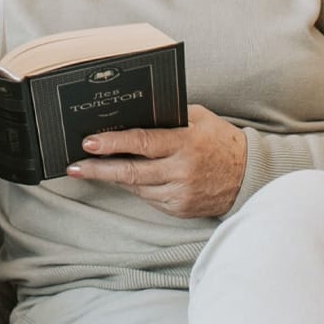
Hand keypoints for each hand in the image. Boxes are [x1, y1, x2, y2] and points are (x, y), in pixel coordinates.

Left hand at [67, 104, 247, 218]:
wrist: (248, 175)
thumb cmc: (219, 140)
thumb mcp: (198, 118)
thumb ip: (167, 117)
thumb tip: (130, 115)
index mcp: (185, 143)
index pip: (142, 142)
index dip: (112, 143)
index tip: (88, 142)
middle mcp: (182, 171)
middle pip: (131, 172)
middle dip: (98, 169)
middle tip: (74, 166)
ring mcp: (180, 193)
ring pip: (136, 188)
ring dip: (114, 178)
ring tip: (91, 169)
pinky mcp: (180, 209)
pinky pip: (149, 198)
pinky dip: (136, 188)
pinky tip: (124, 179)